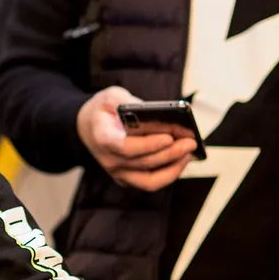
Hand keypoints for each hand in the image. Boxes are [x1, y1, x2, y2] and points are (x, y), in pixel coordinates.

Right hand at [76, 86, 197, 190]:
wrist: (87, 127)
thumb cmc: (102, 111)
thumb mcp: (111, 96)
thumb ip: (131, 103)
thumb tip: (158, 114)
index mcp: (102, 138)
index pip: (126, 147)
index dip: (148, 145)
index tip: (169, 137)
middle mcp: (109, 160)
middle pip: (144, 163)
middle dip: (171, 153)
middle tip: (190, 141)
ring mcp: (118, 172)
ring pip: (149, 180)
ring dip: (173, 168)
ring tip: (189, 153)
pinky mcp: (127, 179)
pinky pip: (151, 183)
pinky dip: (169, 173)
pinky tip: (181, 159)